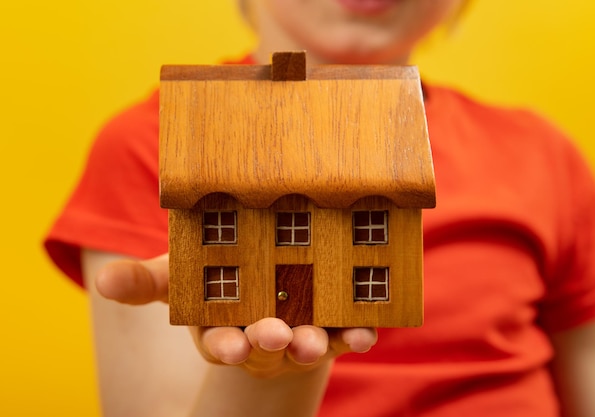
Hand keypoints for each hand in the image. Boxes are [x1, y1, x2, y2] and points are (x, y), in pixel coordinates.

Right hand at [95, 254, 377, 377]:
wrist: (262, 278)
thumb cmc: (216, 277)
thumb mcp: (178, 275)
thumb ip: (145, 281)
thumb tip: (102, 282)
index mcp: (223, 326)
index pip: (220, 342)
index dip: (224, 345)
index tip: (230, 347)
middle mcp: (260, 335)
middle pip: (264, 345)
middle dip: (269, 341)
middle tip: (275, 335)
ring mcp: (297, 332)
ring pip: (306, 343)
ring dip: (314, 343)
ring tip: (319, 341)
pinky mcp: (330, 324)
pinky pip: (345, 333)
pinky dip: (355, 334)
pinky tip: (366, 332)